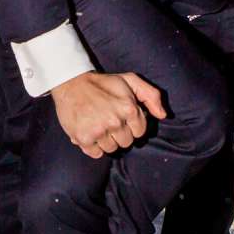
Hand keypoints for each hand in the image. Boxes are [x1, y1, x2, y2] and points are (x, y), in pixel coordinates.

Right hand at [49, 70, 167, 158]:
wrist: (71, 83)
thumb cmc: (103, 83)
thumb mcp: (130, 80)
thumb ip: (151, 95)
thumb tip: (163, 115)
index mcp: (129, 108)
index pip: (139, 131)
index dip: (131, 125)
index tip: (121, 116)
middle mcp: (115, 121)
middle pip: (126, 142)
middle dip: (119, 133)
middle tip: (108, 120)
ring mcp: (99, 131)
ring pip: (111, 149)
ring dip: (106, 140)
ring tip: (98, 125)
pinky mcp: (83, 138)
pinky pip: (97, 154)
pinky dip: (94, 147)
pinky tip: (90, 133)